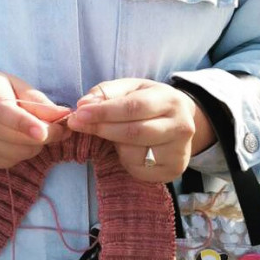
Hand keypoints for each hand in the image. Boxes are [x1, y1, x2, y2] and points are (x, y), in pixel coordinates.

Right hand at [0, 69, 70, 169]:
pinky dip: (22, 153)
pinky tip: (17, 140)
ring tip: (36, 131)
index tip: (44, 132)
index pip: (3, 112)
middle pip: (16, 139)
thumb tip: (62, 116)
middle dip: (45, 135)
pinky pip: (11, 162)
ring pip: (18, 154)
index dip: (24, 124)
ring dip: (35, 145)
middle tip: (59, 127)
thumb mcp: (12, 83)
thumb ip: (37, 101)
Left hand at [65, 78, 213, 182]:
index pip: (134, 107)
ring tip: (112, 135)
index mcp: (171, 100)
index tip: (80, 113)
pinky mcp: (173, 170)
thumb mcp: (131, 88)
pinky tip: (128, 149)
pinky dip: (125, 159)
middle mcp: (181, 127)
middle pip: (134, 132)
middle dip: (101, 128)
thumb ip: (106, 92)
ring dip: (114, 145)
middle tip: (78, 124)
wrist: (180, 122)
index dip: (104, 112)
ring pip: (134, 153)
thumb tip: (84, 104)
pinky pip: (138, 169)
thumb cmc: (149, 102)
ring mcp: (179, 152)